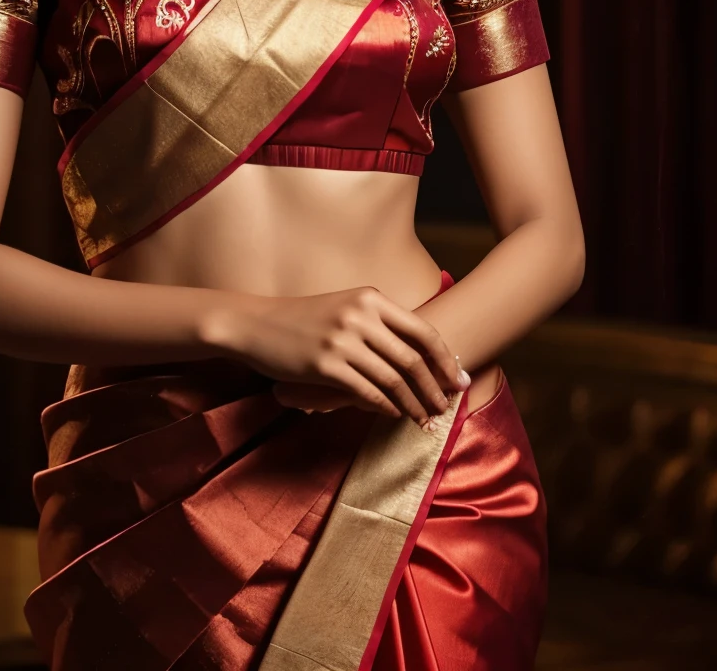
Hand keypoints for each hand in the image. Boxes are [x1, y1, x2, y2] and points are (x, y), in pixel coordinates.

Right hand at [207, 284, 469, 427]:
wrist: (256, 324)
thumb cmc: (302, 319)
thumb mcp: (344, 307)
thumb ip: (377, 323)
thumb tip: (416, 354)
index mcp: (369, 298)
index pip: (422, 330)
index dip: (446, 358)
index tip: (460, 380)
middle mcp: (360, 315)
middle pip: (413, 358)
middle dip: (435, 387)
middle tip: (447, 407)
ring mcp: (343, 339)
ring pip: (394, 378)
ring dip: (414, 403)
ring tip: (426, 419)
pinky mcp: (326, 365)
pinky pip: (367, 392)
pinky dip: (386, 407)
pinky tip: (393, 416)